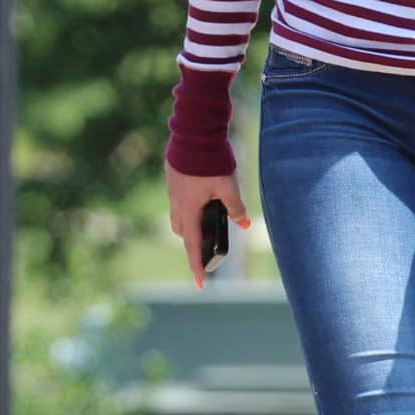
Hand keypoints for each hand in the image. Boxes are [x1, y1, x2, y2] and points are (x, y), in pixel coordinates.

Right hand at [164, 164, 251, 290]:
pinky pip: (179, 196)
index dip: (197, 264)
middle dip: (192, 239)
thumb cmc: (211, 161)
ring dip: (190, 220)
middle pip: (181, 230)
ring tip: (208, 214)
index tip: (200, 282)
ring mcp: (172, 188)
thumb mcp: (228, 187)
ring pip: (179, 213)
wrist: (194, 132)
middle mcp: (176, 201)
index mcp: (188, 208)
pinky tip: (202, 189)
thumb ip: (235, 208)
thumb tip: (243, 224)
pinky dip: (189, 202)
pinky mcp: (173, 176)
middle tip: (207, 241)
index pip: (192, 244)